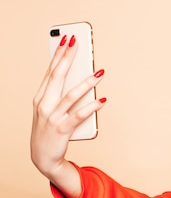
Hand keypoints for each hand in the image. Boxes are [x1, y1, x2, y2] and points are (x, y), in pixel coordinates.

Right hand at [30, 34, 105, 197]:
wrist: (43, 158)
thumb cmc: (50, 132)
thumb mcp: (50, 111)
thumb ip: (61, 95)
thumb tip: (80, 78)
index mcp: (40, 97)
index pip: (50, 71)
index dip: (58, 55)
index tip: (67, 39)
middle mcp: (44, 105)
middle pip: (58, 77)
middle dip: (68, 59)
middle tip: (78, 44)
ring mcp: (52, 117)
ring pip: (71, 95)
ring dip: (87, 82)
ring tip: (100, 72)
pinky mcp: (62, 130)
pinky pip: (79, 116)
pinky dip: (92, 107)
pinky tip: (102, 99)